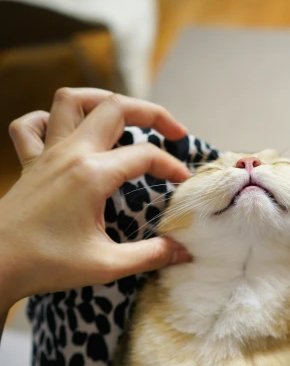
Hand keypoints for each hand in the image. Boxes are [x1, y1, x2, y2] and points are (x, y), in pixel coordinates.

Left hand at [0, 88, 191, 311]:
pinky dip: (49, 119)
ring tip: (124, 115)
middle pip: (114, 107)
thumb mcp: (106, 265)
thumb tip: (182, 252)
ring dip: (101, 100)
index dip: (172, 165)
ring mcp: (46, 155)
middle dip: (151, 112)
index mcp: (91, 175)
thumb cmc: (46, 264)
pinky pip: (31, 125)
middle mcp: (69, 154)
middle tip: (173, 131)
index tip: (184, 183)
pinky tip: (65, 132)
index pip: (144, 155)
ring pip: (71, 101)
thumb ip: (149, 255)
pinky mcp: (29, 165)